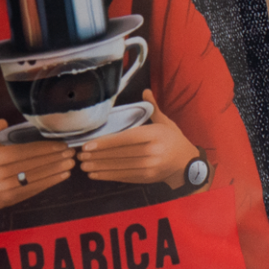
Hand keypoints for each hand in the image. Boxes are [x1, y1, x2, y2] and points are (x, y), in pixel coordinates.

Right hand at [0, 124, 76, 239]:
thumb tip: (4, 121)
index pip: (21, 151)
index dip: (42, 148)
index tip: (59, 143)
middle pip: (31, 164)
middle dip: (53, 158)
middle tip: (70, 151)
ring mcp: (5, 188)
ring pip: (35, 177)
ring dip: (55, 170)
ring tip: (70, 163)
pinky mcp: (11, 200)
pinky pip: (33, 190)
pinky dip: (49, 182)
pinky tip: (61, 176)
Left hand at [77, 91, 200, 186]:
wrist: (187, 165)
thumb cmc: (174, 140)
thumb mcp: (166, 122)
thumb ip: (153, 108)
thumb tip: (145, 91)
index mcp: (154, 135)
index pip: (126, 138)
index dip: (106, 143)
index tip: (88, 145)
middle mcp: (152, 152)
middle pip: (120, 153)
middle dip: (98, 155)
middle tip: (80, 155)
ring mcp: (149, 167)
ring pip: (120, 166)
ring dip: (100, 166)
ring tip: (83, 165)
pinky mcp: (146, 178)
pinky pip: (124, 176)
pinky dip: (108, 175)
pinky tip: (96, 174)